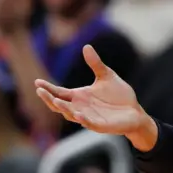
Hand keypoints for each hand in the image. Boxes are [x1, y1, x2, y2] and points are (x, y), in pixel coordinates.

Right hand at [34, 45, 155, 145]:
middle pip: (60, 104)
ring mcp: (90, 117)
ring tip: (55, 100)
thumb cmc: (119, 95)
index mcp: (80, 96)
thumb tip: (86, 46)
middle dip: (49, 98)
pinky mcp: (101, 125)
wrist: (135, 111)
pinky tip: (78, 114)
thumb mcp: (106, 76)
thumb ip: (95, 64)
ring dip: (63, 108)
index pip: (59, 92)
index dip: (48, 88)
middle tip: (40, 90)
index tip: (37, 82)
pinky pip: (90, 123)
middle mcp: (81, 108)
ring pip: (71, 114)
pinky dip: (83, 119)